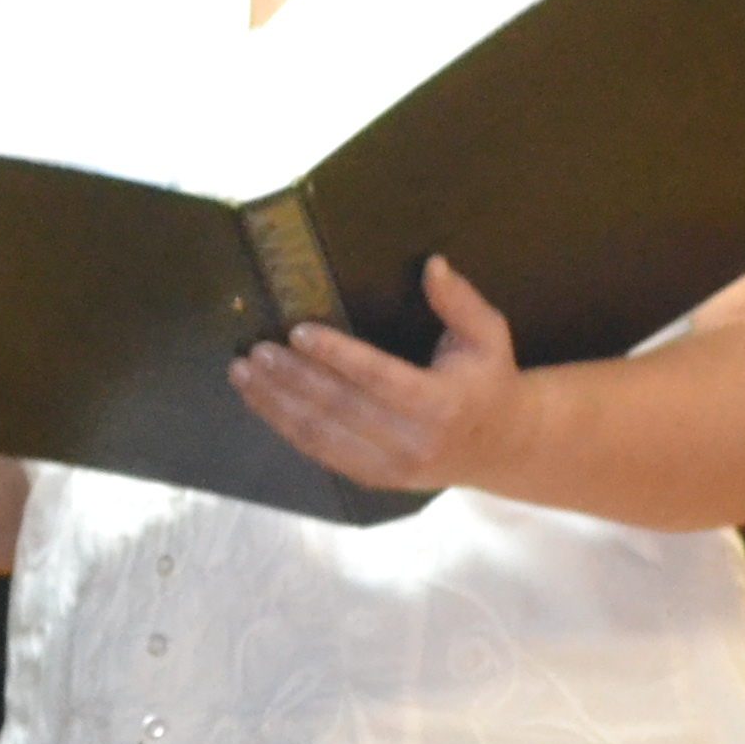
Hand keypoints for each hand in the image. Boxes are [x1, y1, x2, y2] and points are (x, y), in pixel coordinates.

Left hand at [229, 256, 533, 494]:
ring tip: (243, 373)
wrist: (501, 446)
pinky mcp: (373, 479)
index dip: (336, 355)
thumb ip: (460, 301)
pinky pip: (320, 452)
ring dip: (276, 404)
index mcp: (442, 404)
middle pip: (340, 407)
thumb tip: (433, 264)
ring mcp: (390, 467)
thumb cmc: (488, 379)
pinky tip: (260, 400)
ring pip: (321, 435)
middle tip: (256, 350)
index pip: (379, 377)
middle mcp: (413, 442)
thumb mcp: (488, 335)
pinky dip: (285, 426)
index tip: (298, 331)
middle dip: (292, 378)